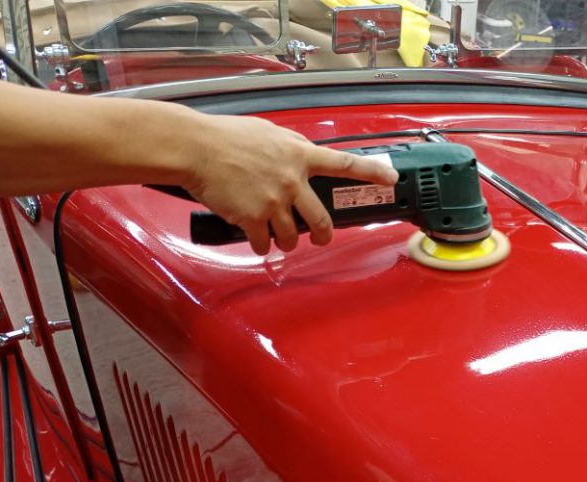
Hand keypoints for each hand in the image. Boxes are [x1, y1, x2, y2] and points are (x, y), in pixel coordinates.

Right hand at [184, 114, 398, 254]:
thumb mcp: (267, 132)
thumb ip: (290, 147)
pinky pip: (264, 243)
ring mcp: (274, 201)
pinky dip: (260, 244)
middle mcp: (292, 180)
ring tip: (275, 236)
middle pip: (322, 219)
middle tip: (322, 238)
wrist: (195, 148)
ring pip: (292, 236)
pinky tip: (254, 239)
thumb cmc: (226, 137)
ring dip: (285, 241)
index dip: (372, 172)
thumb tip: (302, 155)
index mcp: (299, 155)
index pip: (344, 163)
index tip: (392, 178)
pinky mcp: (253, 218)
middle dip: (323, 234)